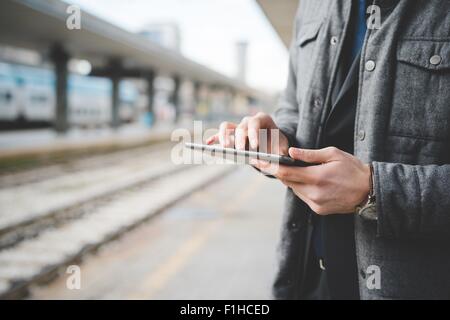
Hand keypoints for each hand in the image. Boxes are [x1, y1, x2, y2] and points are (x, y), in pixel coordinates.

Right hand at [206, 112, 288, 154]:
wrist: (275, 142)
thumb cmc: (279, 143)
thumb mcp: (284, 147)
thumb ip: (280, 153)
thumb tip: (272, 160)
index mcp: (263, 119)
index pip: (255, 123)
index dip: (254, 134)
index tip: (255, 147)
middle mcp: (249, 121)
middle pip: (240, 126)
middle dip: (239, 139)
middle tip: (240, 150)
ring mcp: (239, 127)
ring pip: (226, 126)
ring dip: (224, 136)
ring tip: (225, 148)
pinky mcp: (232, 135)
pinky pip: (220, 134)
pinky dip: (214, 138)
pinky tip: (208, 144)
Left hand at [251, 147, 370, 214]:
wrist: (370, 190)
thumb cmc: (352, 168)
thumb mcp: (333, 154)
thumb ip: (309, 155)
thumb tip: (290, 152)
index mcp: (317, 177)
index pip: (285, 173)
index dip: (269, 167)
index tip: (258, 161)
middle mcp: (314, 193)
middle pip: (287, 182)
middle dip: (280, 172)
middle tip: (273, 162)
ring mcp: (316, 204)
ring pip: (294, 190)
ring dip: (291, 180)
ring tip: (296, 169)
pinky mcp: (318, 210)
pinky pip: (303, 197)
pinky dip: (301, 188)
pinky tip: (308, 180)